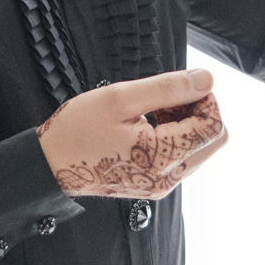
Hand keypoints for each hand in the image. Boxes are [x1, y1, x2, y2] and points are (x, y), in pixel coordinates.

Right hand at [36, 71, 227, 197]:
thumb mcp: (121, 98)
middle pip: (213, 140)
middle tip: (168, 96)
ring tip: (154, 109)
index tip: (181, 84)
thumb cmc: (78, 129)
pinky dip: (175, 136)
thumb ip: (167, 88)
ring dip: (187, 123)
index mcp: (161, 157)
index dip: (205, 99)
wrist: (50, 164)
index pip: (213, 127)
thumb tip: (206, 79)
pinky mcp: (154, 185)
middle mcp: (167, 178)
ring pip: (200, 149)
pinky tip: (150, 124)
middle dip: (200, 111)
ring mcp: (161, 185)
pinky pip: (182, 158)